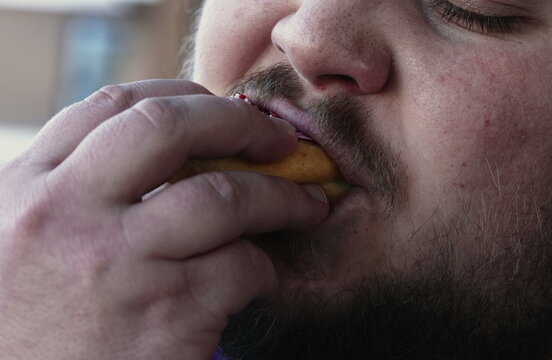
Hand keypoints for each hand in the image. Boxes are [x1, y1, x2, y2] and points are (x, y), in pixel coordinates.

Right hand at [0, 80, 328, 358]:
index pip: (111, 107)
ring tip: (306, 205)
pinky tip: (260, 277)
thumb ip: (75, 193)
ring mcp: (119, 263)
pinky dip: (265, 267)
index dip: (179, 95)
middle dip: (240, 122)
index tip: (217, 109)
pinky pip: (242, 265)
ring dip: (281, 197)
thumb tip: (158, 156)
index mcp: (24, 189)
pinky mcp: (168, 315)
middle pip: (169, 127)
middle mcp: (66, 215)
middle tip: (278, 138)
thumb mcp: (22, 244)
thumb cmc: (27, 329)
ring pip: (225, 196)